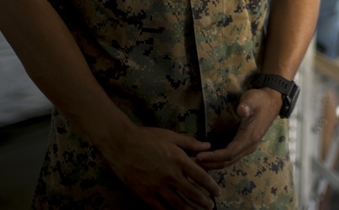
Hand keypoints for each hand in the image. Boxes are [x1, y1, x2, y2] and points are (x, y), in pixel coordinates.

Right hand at [100, 125, 220, 208]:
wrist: (121, 143)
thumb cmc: (146, 137)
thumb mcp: (170, 136)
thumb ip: (190, 143)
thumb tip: (208, 146)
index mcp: (179, 160)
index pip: (201, 177)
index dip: (211, 186)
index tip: (217, 192)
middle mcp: (171, 176)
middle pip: (192, 193)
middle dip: (203, 202)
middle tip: (210, 206)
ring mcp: (157, 187)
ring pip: (178, 204)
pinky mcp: (144, 193)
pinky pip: (159, 208)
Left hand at [195, 89, 281, 170]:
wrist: (272, 101)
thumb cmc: (260, 99)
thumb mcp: (253, 98)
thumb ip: (247, 104)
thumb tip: (241, 110)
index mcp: (250, 136)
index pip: (230, 152)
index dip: (214, 156)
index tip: (199, 156)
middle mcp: (249, 146)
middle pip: (228, 161)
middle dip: (210, 163)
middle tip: (191, 162)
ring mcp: (248, 146)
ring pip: (229, 161)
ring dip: (213, 163)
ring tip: (196, 162)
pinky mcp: (245, 145)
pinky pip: (231, 156)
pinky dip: (218, 160)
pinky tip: (207, 158)